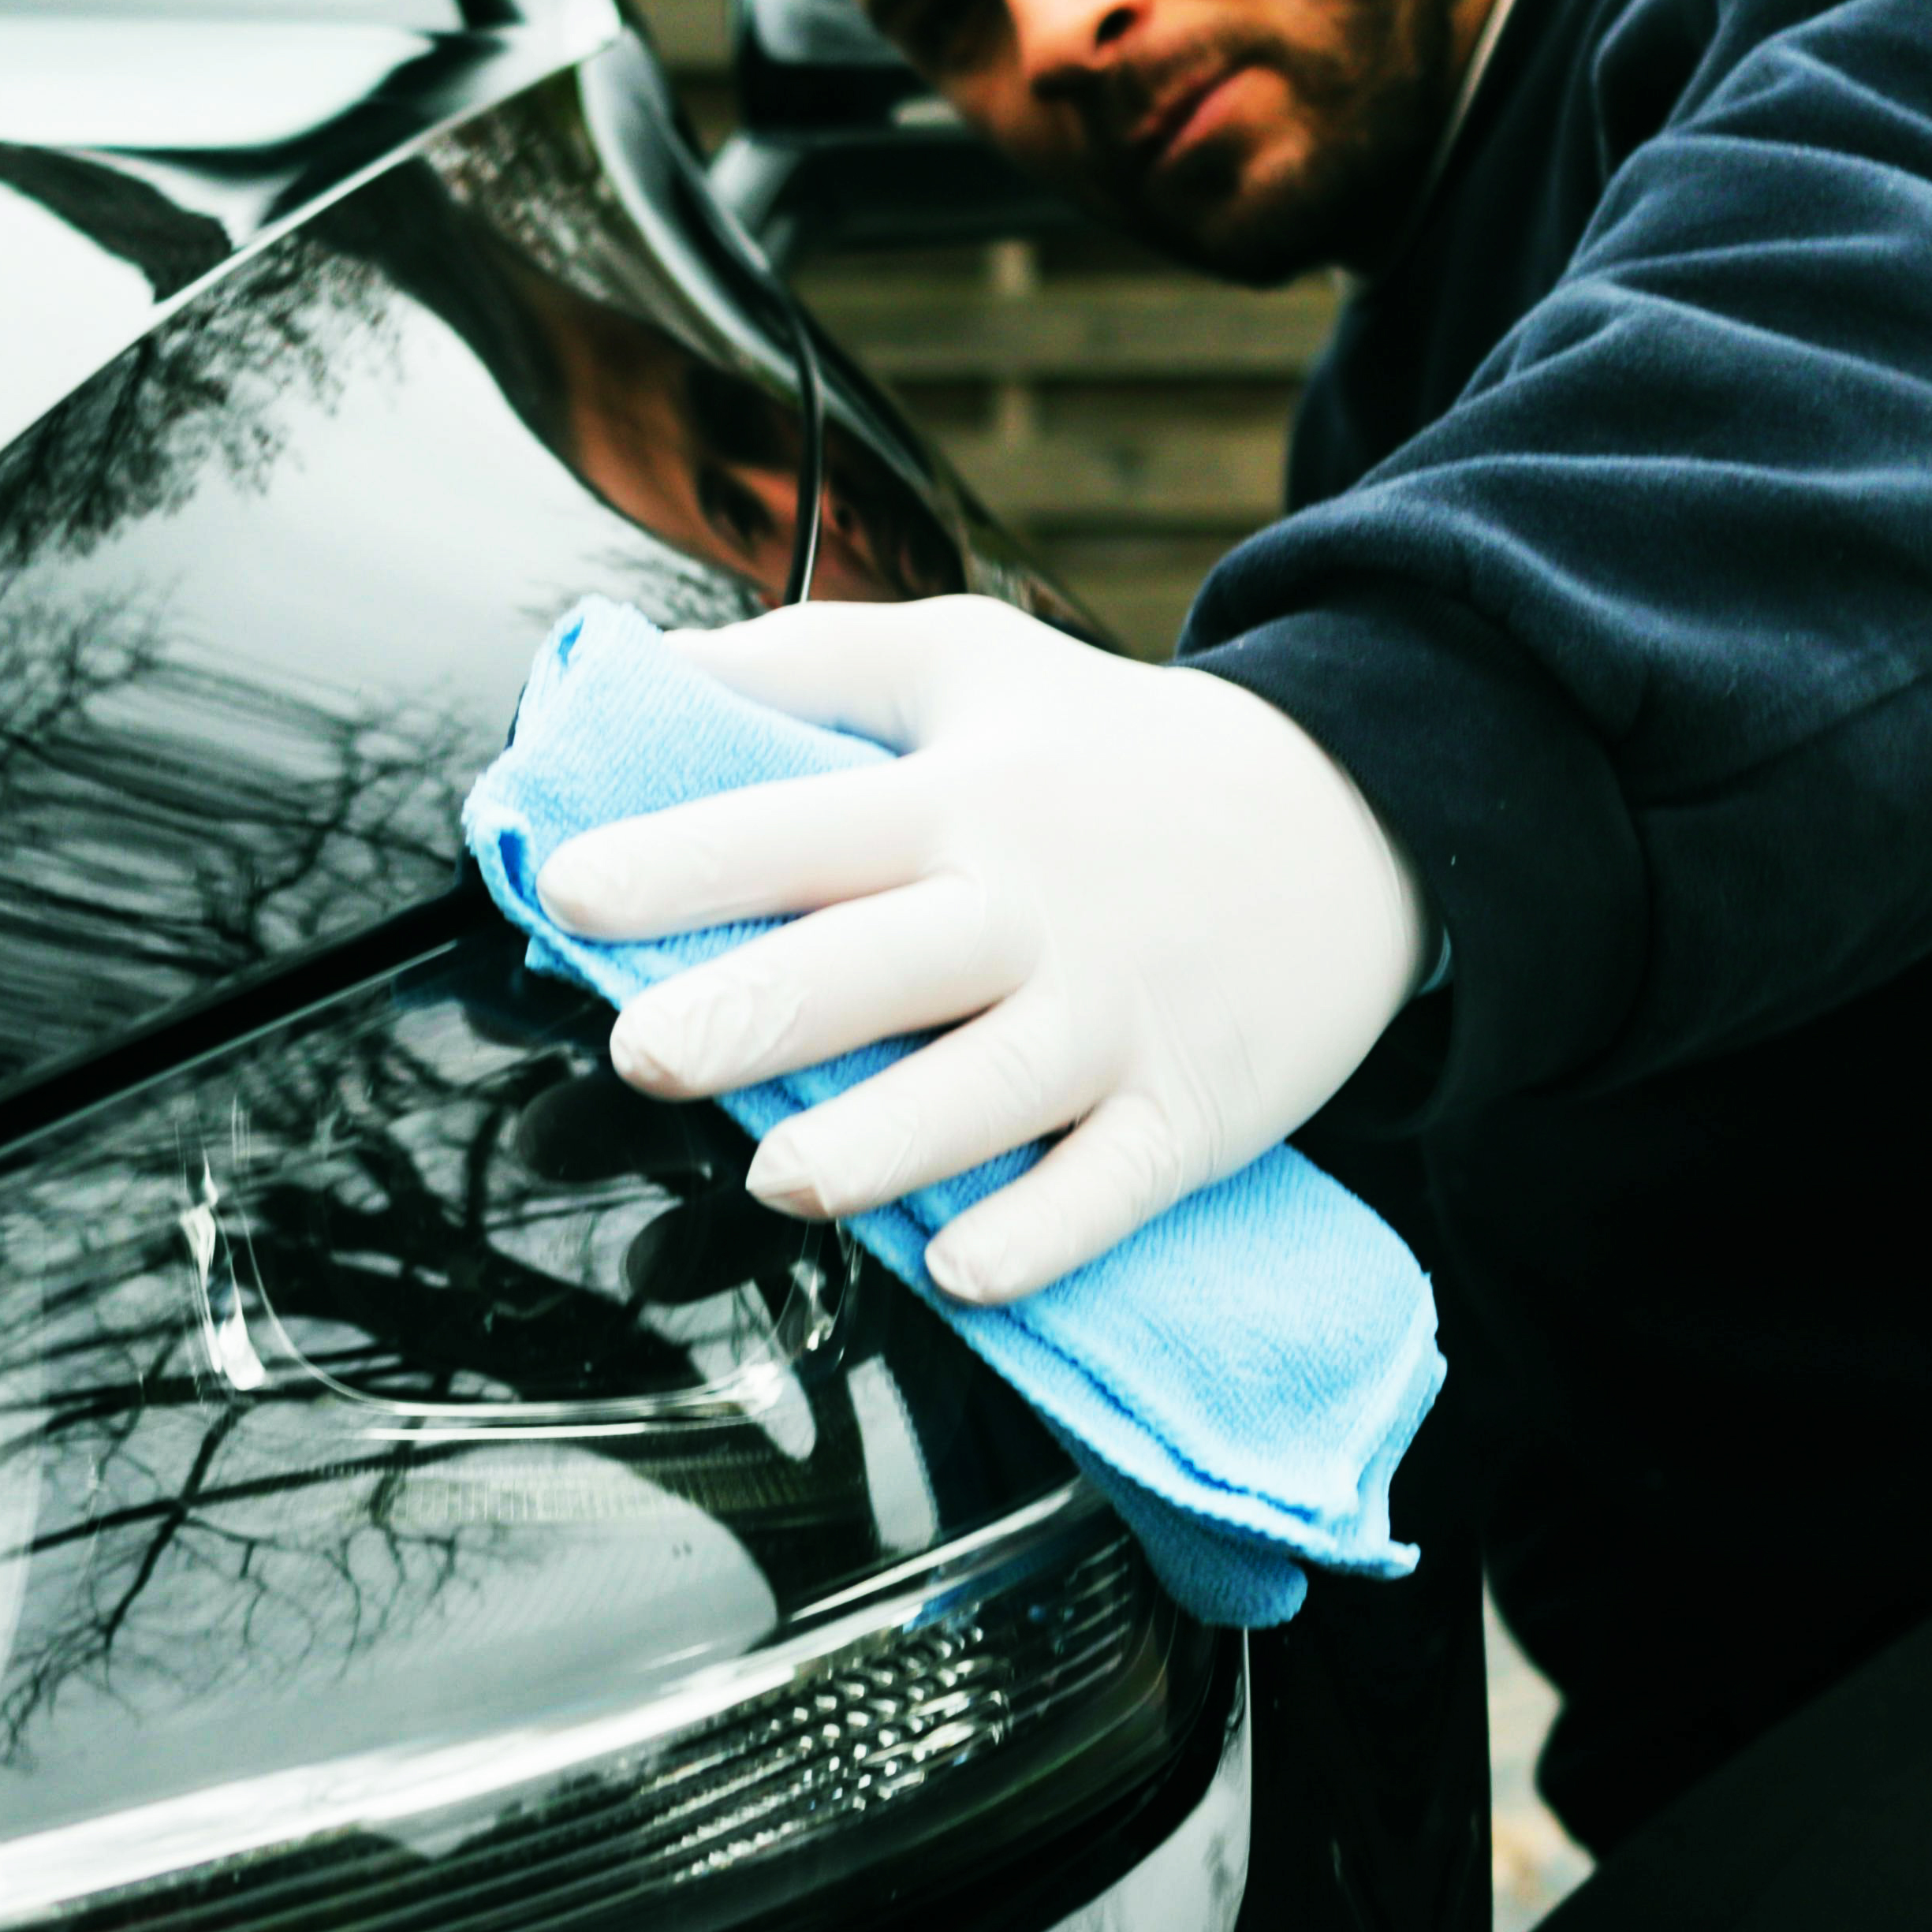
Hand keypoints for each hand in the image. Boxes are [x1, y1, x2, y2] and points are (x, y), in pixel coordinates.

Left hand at [539, 597, 1429, 1304]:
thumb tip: (638, 668)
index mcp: (959, 801)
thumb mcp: (968, 661)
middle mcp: (1030, 909)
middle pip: (885, 963)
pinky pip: (1113, 1184)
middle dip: (762, 1010)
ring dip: (885, 1140)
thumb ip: (805, 665)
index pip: (800, 825)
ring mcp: (1115, 1017)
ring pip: (991, 1089)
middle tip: (644, 1052)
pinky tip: (963, 1270)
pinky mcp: (1189, 1110)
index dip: (683, 858)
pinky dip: (1045, 1232)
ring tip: (778, 1178)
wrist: (1361, 811)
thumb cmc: (1111, 751)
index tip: (570, 890)